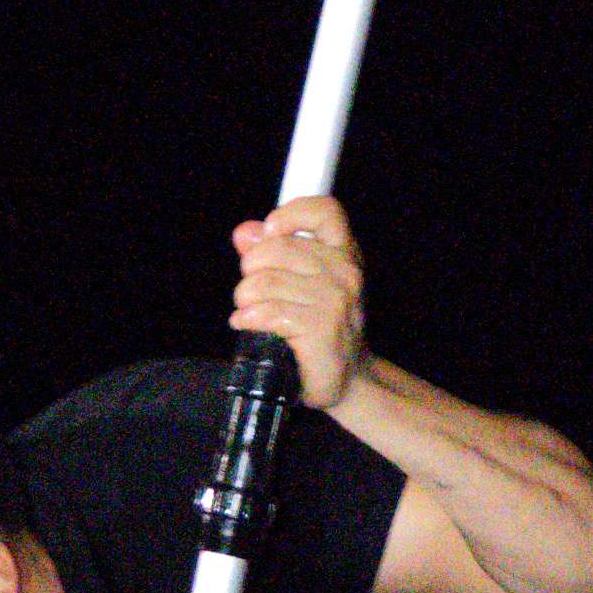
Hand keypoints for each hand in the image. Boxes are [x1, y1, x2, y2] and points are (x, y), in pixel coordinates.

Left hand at [231, 195, 372, 409]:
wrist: (347, 381)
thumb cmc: (320, 329)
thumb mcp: (299, 284)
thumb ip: (270, 253)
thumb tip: (245, 233)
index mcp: (344, 253)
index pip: (325, 211)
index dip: (291, 215)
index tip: (271, 232)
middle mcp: (346, 273)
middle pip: (276, 247)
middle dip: (251, 270)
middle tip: (254, 291)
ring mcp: (337, 301)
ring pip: (264, 282)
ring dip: (246, 300)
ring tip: (252, 312)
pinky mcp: (323, 329)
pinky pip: (268, 312)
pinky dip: (248, 319)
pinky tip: (247, 325)